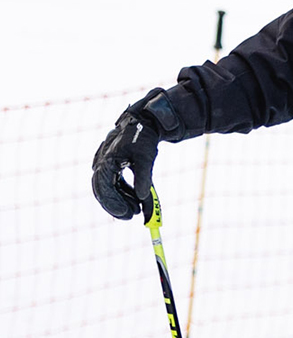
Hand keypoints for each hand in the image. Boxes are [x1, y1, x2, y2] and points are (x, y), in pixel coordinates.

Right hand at [91, 104, 163, 219]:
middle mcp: (101, 163)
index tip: (127, 214)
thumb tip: (142, 198)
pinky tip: (136, 198)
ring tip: (137, 209)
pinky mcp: (112, 165)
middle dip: (116, 205)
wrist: (143, 122)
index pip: (103, 188)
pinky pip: (114, 182)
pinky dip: (123, 191)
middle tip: (132, 216)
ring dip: (121, 199)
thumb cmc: (143, 138)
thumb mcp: (146, 157)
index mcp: (106, 161)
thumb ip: (144, 177)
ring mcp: (105, 163)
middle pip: (103, 190)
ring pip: (108, 187)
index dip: (113, 203)